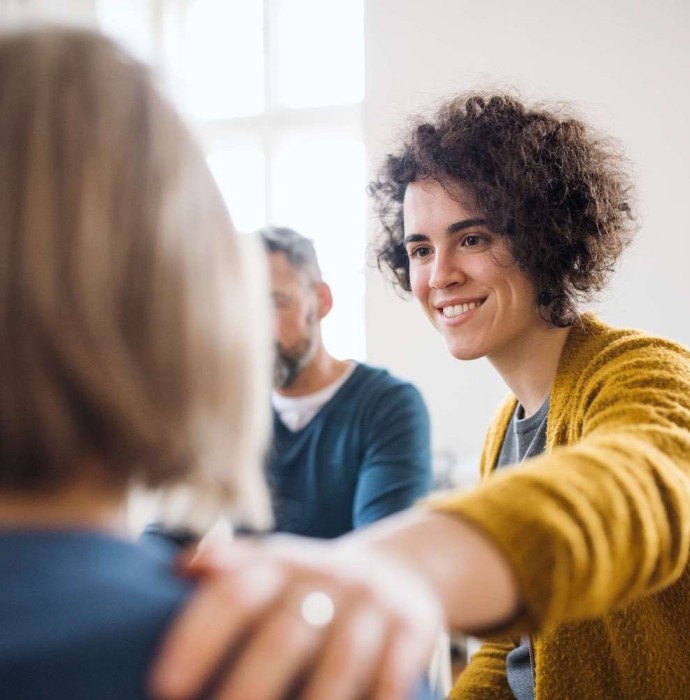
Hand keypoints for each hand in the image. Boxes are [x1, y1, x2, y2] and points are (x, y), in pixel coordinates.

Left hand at [149, 534, 443, 699]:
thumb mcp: (274, 564)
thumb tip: (175, 569)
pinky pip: (394, 674)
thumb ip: (229, 567)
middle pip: (284, 633)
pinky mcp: (412, 625)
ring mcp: (371, 601)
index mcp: (280, 563)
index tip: (165, 684)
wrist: (397, 569)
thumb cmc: (313, 584)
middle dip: (249, 688)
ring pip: (341, 660)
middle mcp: (326, 577)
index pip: (234, 592)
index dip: (199, 636)